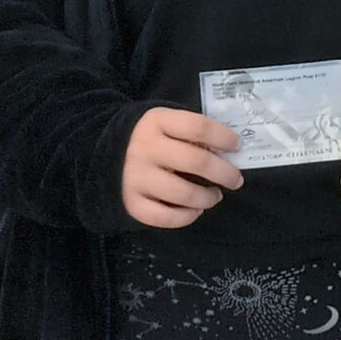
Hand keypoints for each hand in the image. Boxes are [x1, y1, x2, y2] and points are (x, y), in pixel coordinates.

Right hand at [121, 108, 243, 228]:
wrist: (103, 152)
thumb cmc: (148, 136)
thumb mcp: (165, 122)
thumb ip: (191, 132)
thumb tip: (228, 152)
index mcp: (157, 121)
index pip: (198, 127)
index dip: (223, 137)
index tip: (237, 146)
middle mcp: (145, 148)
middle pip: (196, 162)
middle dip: (224, 173)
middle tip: (236, 180)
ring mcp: (136, 177)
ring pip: (183, 194)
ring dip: (208, 198)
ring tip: (215, 196)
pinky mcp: (131, 203)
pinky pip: (165, 217)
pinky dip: (186, 217)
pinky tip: (195, 210)